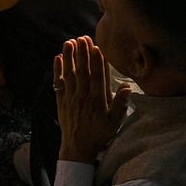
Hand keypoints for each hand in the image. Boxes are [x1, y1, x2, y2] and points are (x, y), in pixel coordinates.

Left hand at [53, 36, 131, 163]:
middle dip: (82, 53)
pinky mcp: (61, 100)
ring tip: (69, 42)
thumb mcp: (115, 122)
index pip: (97, 76)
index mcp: (97, 101)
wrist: (77, 147)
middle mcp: (82, 97)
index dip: (97, 61)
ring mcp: (70, 98)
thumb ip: (120, 104)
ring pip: (69, 74)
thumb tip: (128, 86)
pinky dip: (57, 70)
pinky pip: (58, 83)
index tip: (96, 47)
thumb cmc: (99, 134)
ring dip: (69, 57)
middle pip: (82, 71)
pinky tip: (57, 58)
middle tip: (82, 37)